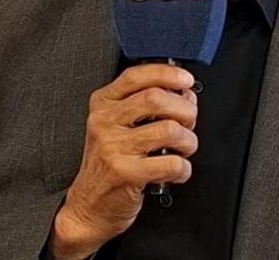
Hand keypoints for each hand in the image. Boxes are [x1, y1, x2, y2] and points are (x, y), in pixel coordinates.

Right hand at [50, 63, 198, 258]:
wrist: (89, 205)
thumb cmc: (108, 164)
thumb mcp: (116, 126)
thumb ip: (146, 105)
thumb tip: (184, 95)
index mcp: (103, 104)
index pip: (136, 76)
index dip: (167, 74)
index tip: (186, 81)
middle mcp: (105, 122)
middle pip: (156, 98)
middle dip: (185, 109)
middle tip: (189, 122)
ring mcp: (113, 147)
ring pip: (169, 129)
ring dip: (188, 141)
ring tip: (184, 149)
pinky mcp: (125, 173)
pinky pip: (171, 163)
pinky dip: (183, 168)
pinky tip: (176, 170)